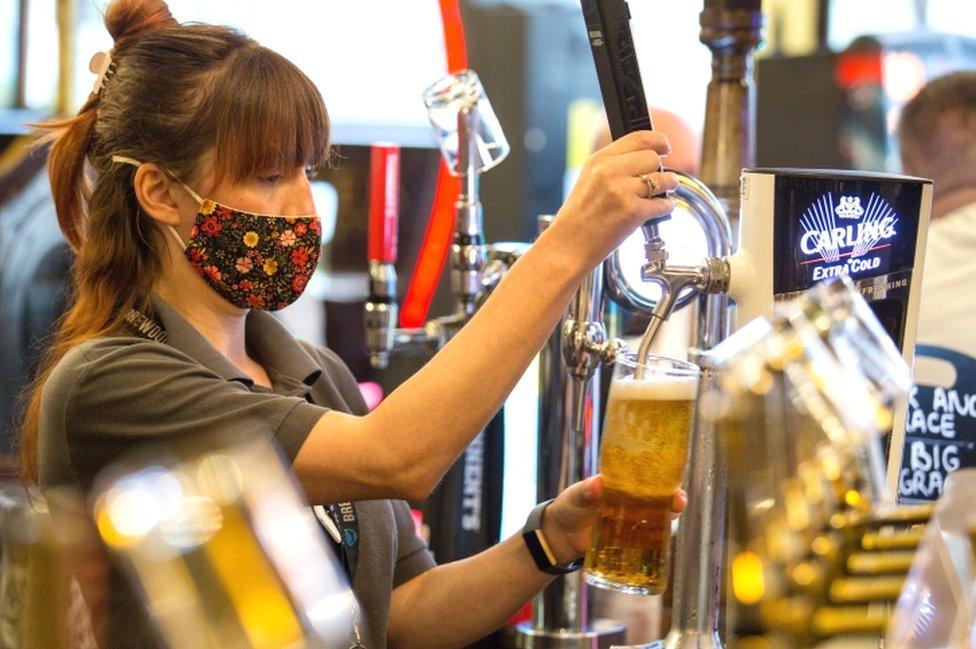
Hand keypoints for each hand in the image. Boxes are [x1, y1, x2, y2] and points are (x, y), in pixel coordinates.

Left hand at [539, 475, 686, 565]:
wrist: (560, 536)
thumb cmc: (568, 507)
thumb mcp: (575, 496)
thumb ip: (585, 491)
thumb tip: (597, 483)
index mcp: (622, 485)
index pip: (648, 479)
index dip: (665, 481)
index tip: (674, 487)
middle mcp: (632, 502)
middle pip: (661, 501)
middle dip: (673, 503)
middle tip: (678, 505)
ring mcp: (632, 522)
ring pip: (658, 522)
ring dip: (667, 526)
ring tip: (668, 529)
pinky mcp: (629, 542)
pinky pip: (647, 543)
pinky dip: (656, 546)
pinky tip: (659, 549)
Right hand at [545, 131, 678, 269]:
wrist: (567, 245)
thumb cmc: (578, 218)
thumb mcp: (589, 179)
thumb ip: (613, 166)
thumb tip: (645, 158)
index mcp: (599, 160)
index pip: (639, 138)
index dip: (658, 141)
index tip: (665, 147)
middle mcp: (610, 171)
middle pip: (653, 158)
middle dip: (659, 170)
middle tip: (656, 182)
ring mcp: (622, 191)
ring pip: (663, 179)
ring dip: (667, 187)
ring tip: (660, 195)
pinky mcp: (632, 212)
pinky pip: (664, 204)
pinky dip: (666, 207)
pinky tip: (658, 211)